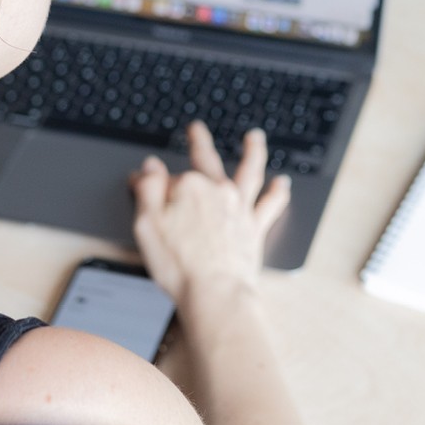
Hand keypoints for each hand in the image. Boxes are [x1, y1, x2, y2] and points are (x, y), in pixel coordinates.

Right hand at [129, 122, 290, 307]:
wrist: (215, 293)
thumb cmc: (179, 265)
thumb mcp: (147, 225)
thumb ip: (147, 190)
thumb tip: (149, 167)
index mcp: (188, 187)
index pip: (166, 178)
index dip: (152, 183)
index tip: (142, 187)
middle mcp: (217, 191)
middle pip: (207, 161)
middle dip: (199, 143)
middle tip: (196, 130)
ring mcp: (238, 208)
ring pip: (249, 171)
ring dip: (252, 152)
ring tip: (255, 138)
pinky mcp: (253, 228)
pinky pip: (270, 205)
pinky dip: (278, 192)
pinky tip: (283, 183)